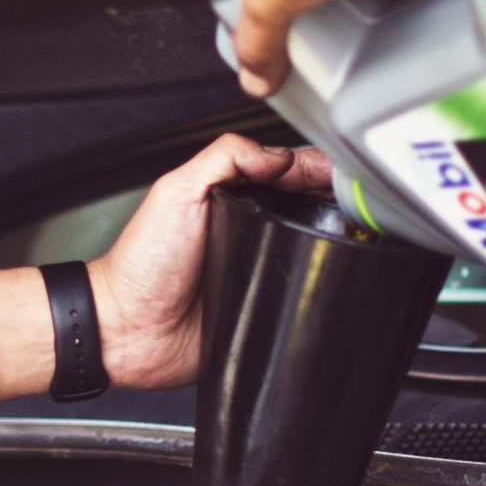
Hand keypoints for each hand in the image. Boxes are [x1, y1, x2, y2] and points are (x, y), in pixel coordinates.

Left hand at [0, 135, 334, 399]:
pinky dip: (319, 289)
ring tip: (356, 236)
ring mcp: (260, 270)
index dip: (317, 168)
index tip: (342, 171)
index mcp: (231, 198)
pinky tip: (334, 279)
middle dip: (337, 203)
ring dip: (336, 244)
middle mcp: (250, 231)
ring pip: (313, 251)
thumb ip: (223, 159)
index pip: (286, 172)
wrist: (127, 331)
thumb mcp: (176, 192)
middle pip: (309, 208)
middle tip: (357, 203)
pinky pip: (302, 297)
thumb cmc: (140, 266)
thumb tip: (277, 154)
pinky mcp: (265, 308)